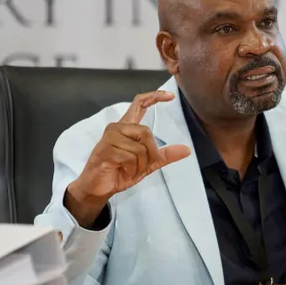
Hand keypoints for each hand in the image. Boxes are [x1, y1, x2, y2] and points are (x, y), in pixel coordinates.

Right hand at [65, 90, 190, 225]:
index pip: (139, 103)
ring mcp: (110, 137)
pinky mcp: (106, 150)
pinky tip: (123, 171)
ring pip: (139, 147)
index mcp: (126, 127)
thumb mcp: (147, 164)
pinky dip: (132, 169)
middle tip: (143, 165)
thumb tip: (186, 150)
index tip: (170, 96)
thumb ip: (164, 155)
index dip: (154, 97)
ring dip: (140, 165)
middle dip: (151, 152)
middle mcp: (117, 128)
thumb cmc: (119, 172)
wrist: (98, 188)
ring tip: (129, 169)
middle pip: (145, 131)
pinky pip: (130, 158)